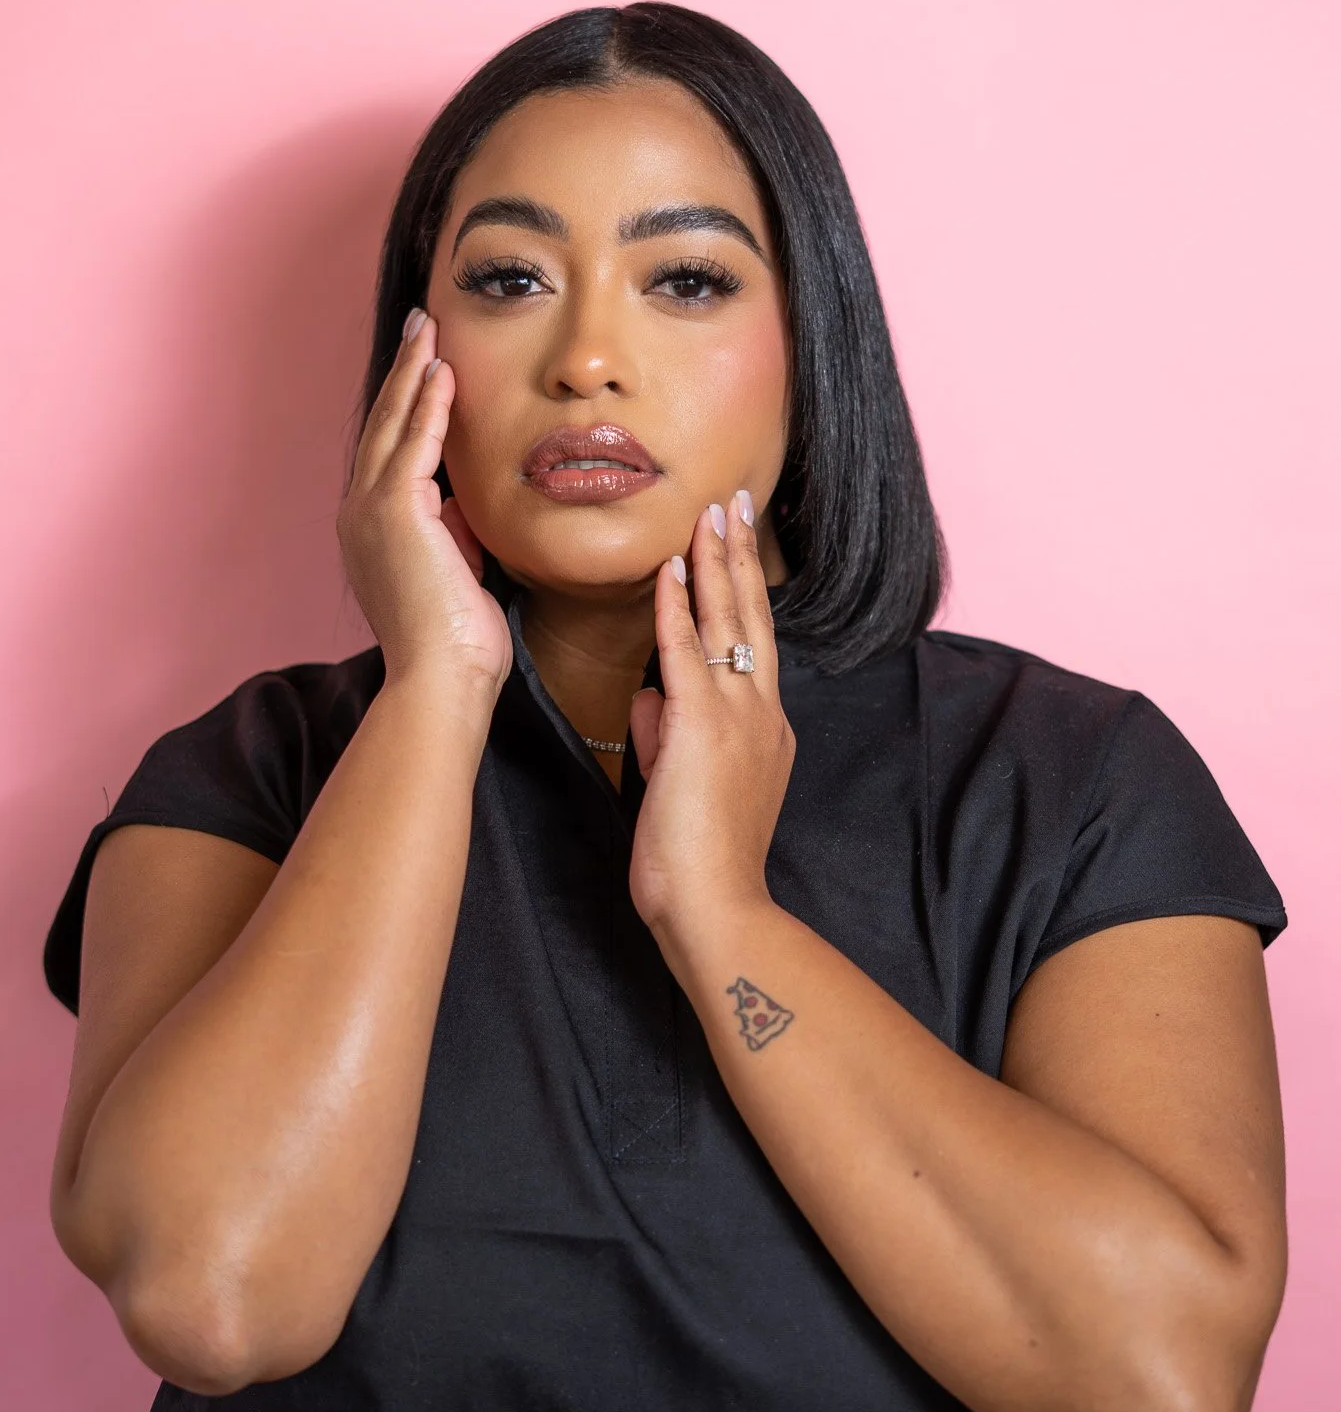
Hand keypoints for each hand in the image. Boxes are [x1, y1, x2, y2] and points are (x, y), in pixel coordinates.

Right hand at [337, 309, 512, 692]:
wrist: (441, 679)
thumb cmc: (456, 642)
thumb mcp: (457, 570)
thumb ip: (454, 531)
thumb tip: (464, 504)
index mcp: (373, 528)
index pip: (392, 449)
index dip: (408, 404)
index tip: (427, 366)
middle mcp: (361, 513)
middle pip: (383, 425)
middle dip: (405, 372)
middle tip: (421, 326)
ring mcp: (371, 511)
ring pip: (393, 424)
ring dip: (414, 372)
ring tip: (431, 329)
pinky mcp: (393, 513)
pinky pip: (413, 444)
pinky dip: (428, 404)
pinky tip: (442, 371)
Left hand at [628, 494, 795, 947]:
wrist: (718, 907)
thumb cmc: (699, 863)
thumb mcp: (683, 787)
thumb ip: (669, 736)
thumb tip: (648, 700)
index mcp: (764, 730)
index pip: (748, 649)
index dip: (740, 595)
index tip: (733, 551)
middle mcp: (760, 713)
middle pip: (752, 618)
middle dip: (741, 556)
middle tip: (737, 504)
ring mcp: (736, 717)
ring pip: (728, 623)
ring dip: (717, 562)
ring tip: (712, 513)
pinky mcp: (702, 727)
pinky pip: (687, 652)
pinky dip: (678, 606)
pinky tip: (673, 567)